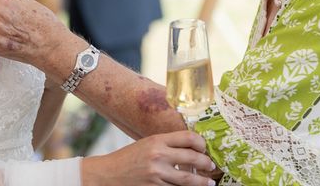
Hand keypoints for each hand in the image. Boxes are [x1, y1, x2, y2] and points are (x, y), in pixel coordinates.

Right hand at [81, 131, 216, 185]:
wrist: (108, 174)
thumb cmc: (128, 158)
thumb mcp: (147, 144)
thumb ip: (166, 145)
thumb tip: (190, 148)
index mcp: (157, 140)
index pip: (188, 138)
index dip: (201, 143)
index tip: (204, 148)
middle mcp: (158, 156)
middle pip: (192, 158)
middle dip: (206, 163)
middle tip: (211, 166)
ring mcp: (157, 175)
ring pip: (187, 180)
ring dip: (201, 182)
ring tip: (209, 183)